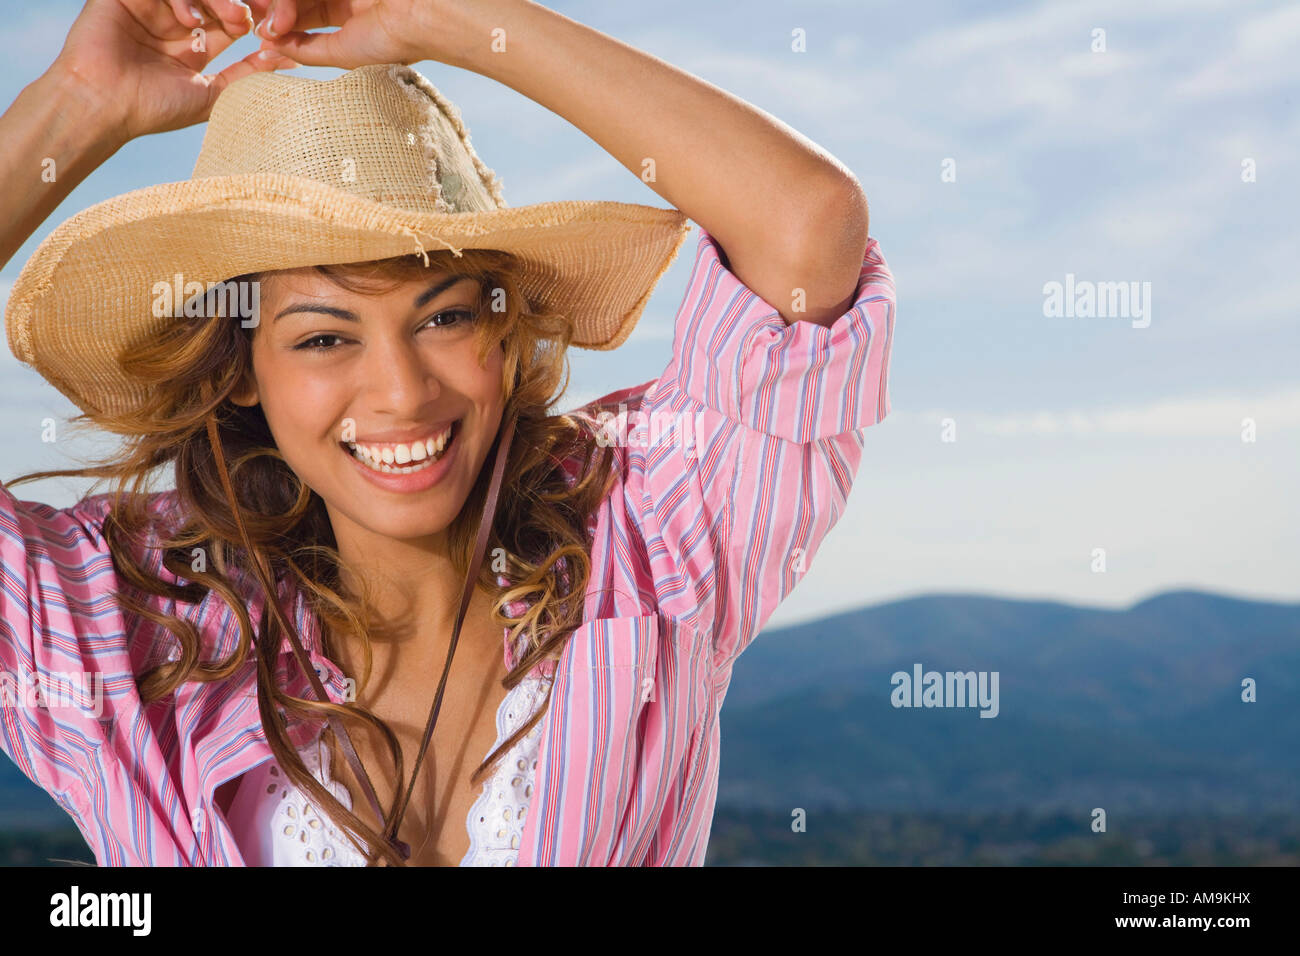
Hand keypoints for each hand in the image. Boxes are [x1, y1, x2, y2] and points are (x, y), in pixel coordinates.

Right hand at [53, 0, 298, 142]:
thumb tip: (289, 63)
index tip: (277, 26)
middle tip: (259, 15)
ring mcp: (151, 6)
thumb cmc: (154, 108)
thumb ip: (247, 77)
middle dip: (241, 4)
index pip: (232, 21)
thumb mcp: (212, 95)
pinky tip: (188, 19)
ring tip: (232, 18)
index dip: (255, 19)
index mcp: (194, 45)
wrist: (103, 105)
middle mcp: (174, 22)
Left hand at [254, 0, 500, 71]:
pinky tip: (284, 10)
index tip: (264, 42)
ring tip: (276, 22)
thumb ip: (308, 50)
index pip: (305, 19)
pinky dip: (292, 0)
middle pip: (298, 1)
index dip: (282, 29)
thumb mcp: (343, 54)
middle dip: (277, 15)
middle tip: (266, 29)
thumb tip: (269, 46)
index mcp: (351, 18)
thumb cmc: (393, 42)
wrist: (424, 16)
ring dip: (283, 5)